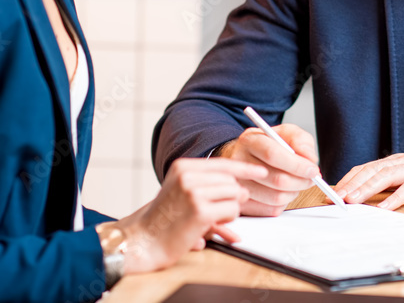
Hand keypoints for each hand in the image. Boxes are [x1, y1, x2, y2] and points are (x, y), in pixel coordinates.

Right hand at [109, 157, 266, 274]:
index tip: (261, 171)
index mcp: (183, 167)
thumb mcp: (182, 192)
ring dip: (229, 211)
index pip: (223, 163)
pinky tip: (209, 229)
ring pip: (234, 195)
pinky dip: (226, 222)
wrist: (143, 240)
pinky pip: (231, 210)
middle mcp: (188, 176)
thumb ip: (209, 186)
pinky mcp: (200, 211)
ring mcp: (194, 192)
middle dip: (233, 198)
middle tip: (219, 213)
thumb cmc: (164, 220)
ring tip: (211, 221)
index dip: (244, 168)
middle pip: (232, 182)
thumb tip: (244, 191)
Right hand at [217, 123, 319, 215]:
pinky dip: (284, 203)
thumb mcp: (286, 133)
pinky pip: (270, 210)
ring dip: (293, 193)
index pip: (272, 154)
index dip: (297, 165)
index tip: (313, 170)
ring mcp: (238, 186)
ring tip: (295, 183)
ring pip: (275, 198)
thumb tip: (310, 160)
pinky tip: (284, 192)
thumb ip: (300, 141)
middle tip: (311, 179)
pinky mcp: (242, 204)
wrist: (247, 157)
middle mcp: (238, 163)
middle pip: (276, 180)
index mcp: (249, 141)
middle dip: (301, 182)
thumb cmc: (269, 145)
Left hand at [334, 141, 403, 210]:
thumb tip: (375, 195)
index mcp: (399, 161)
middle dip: (350, 184)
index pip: (367, 167)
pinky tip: (383, 208)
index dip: (348, 178)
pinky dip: (394, 199)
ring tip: (351, 201)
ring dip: (366, 189)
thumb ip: (398, 181)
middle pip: (371, 170)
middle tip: (334, 197)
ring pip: (385, 176)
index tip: (332, 191)